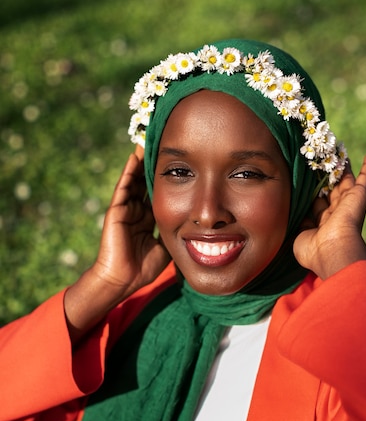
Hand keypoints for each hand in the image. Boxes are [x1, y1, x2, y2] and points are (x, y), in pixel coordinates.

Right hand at [91, 150, 169, 297]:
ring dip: (140, 160)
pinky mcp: (116, 210)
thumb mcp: (166, 246)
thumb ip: (175, 233)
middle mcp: (136, 211)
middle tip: (162, 142)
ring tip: (147, 140)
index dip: (167, 178)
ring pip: (134, 179)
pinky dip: (129, 171)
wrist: (123, 280)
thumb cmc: (143, 268)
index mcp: (147, 219)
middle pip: (146, 182)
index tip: (178, 162)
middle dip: (153, 164)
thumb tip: (195, 227)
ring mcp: (125, 209)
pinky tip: (135, 155)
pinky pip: (123, 187)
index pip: (158, 193)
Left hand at [293, 153, 365, 279]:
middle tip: (319, 159)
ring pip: (344, 180)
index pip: (316, 203)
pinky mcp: (359, 196)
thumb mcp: (298, 236)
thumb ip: (297, 222)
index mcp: (321, 223)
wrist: (333, 251)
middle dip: (325, 175)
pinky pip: (365, 178)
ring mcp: (347, 203)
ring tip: (337, 150)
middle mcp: (335, 212)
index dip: (311, 191)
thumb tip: (292, 209)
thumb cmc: (313, 250)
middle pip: (330, 188)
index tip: (304, 178)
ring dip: (342, 166)